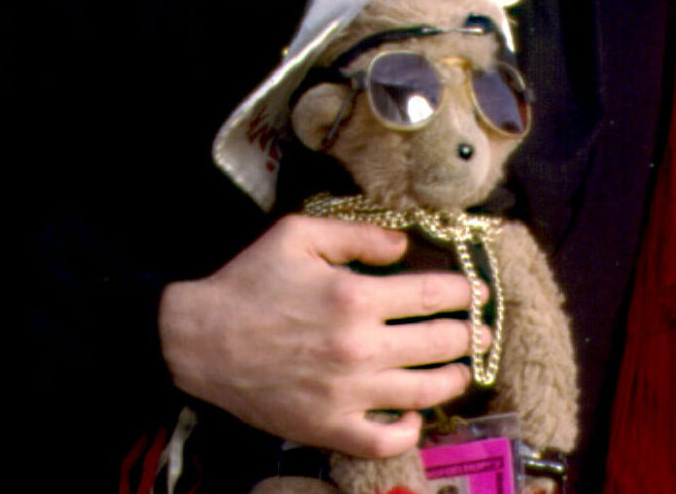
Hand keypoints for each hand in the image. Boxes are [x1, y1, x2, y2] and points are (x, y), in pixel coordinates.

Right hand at [159, 214, 481, 457]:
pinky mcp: (329, 427)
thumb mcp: (300, 235)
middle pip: (442, 343)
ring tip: (461, 369)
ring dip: (454, 379)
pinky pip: (386, 440)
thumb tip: (404, 246)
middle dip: (469, 334)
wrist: (196, 340)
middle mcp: (360, 347)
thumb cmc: (248, 283)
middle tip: (478, 331)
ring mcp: (347, 392)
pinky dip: (410, 430)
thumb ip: (360, 234)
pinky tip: (415, 415)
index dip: (465, 292)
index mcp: (356, 296)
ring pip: (427, 392)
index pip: (436, 295)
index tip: (474, 292)